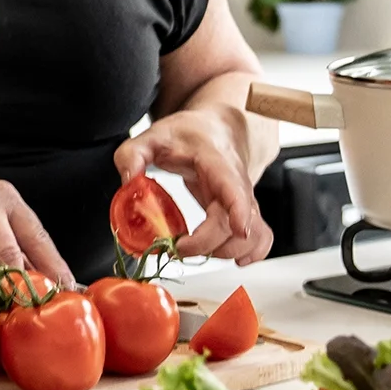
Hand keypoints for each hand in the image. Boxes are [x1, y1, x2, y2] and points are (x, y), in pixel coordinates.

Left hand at [116, 109, 272, 263]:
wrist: (218, 129)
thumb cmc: (189, 134)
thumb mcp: (153, 136)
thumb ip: (132, 154)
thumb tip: (128, 181)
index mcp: (218, 164)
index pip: (234, 189)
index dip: (238, 212)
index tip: (237, 230)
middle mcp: (238, 185)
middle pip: (236, 224)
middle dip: (208, 245)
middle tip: (176, 246)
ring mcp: (245, 201)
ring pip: (254, 236)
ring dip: (227, 253)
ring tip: (194, 250)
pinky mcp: (245, 214)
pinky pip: (262, 238)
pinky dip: (253, 254)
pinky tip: (234, 260)